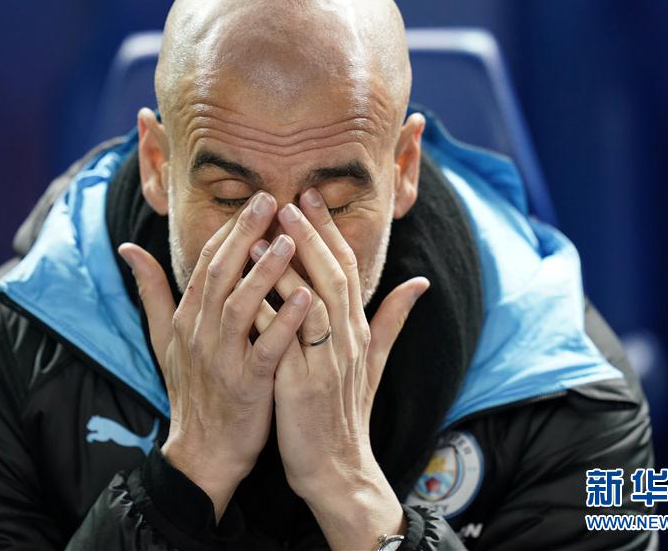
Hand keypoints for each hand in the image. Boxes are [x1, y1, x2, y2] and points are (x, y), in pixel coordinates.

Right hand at [119, 192, 311, 520]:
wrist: (202, 452)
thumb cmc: (192, 389)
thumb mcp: (165, 338)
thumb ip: (151, 291)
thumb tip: (128, 247)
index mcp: (187, 317)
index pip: (207, 262)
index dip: (230, 229)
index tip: (255, 198)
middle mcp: (200, 333)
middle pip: (220, 274)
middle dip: (244, 234)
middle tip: (270, 199)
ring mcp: (221, 360)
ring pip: (240, 307)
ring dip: (264, 272)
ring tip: (289, 240)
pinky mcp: (246, 386)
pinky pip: (266, 350)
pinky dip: (285, 324)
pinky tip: (308, 300)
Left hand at [251, 188, 428, 548]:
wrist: (338, 469)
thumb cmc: (349, 412)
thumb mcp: (374, 363)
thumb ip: (392, 320)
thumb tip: (420, 283)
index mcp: (360, 332)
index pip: (348, 269)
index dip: (330, 232)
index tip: (311, 197)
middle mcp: (348, 341)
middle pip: (333, 277)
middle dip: (312, 235)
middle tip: (288, 198)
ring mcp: (326, 363)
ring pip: (313, 302)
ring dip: (291, 265)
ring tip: (267, 231)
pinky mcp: (301, 386)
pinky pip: (284, 341)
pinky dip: (269, 311)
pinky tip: (248, 287)